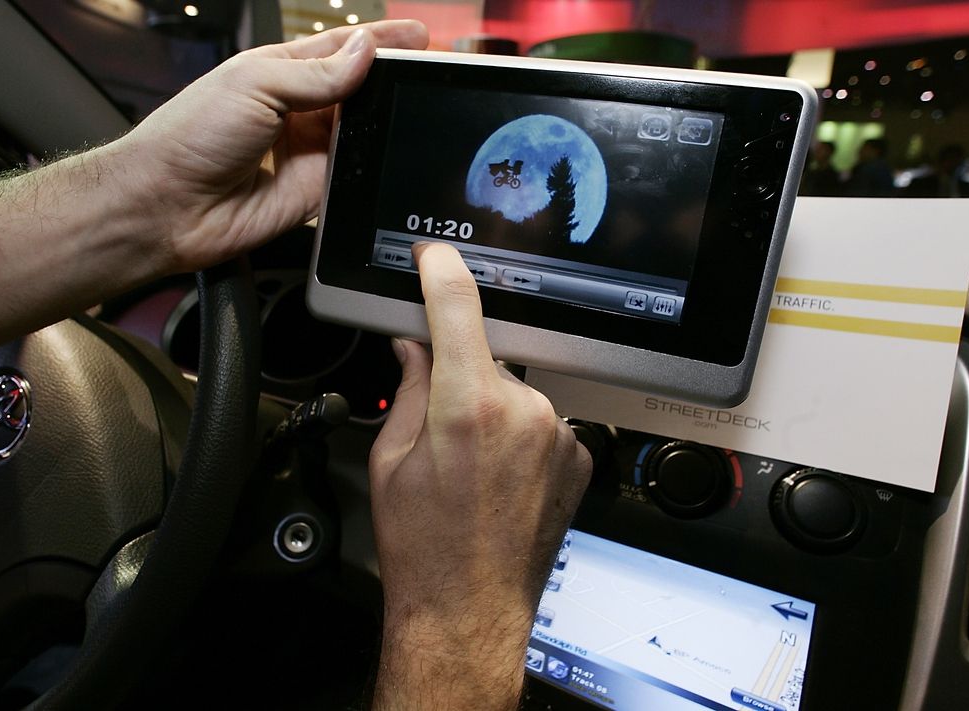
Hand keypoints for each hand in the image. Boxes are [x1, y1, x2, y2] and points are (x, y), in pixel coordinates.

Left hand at [114, 20, 427, 272]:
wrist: (170, 205)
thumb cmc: (191, 135)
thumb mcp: (255, 84)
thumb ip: (315, 73)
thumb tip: (365, 53)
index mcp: (280, 72)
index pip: (341, 50)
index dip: (379, 41)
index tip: (418, 37)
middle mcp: (298, 111)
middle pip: (359, 92)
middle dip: (392, 83)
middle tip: (429, 75)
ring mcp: (308, 153)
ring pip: (364, 134)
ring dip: (387, 124)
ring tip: (420, 109)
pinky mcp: (315, 193)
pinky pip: (356, 178)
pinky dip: (374, 169)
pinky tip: (392, 156)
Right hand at [368, 242, 591, 709]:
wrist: (469, 609)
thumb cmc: (424, 547)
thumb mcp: (390, 460)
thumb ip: (409, 390)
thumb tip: (415, 348)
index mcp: (468, 408)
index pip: (457, 310)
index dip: (442, 274)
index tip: (434, 258)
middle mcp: (524, 413)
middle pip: (487, 356)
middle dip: (459, 373)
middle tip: (438, 422)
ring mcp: (558, 434)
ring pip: (515, 390)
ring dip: (491, 407)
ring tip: (470, 465)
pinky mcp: (578, 454)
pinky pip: (541, 420)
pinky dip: (519, 433)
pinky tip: (499, 475)